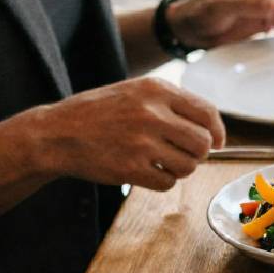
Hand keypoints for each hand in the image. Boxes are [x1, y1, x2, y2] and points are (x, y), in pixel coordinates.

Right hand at [27, 77, 225, 190]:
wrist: (55, 133)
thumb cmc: (99, 113)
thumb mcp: (135, 92)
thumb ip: (172, 104)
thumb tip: (212, 128)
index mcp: (156, 90)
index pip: (207, 113)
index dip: (217, 132)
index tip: (217, 142)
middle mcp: (152, 113)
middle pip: (203, 143)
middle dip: (198, 153)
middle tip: (181, 154)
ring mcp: (141, 142)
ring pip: (189, 165)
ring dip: (180, 168)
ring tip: (160, 161)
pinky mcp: (131, 168)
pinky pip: (168, 182)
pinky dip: (162, 181)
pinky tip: (146, 171)